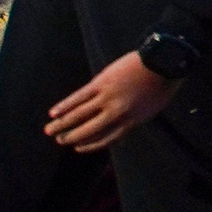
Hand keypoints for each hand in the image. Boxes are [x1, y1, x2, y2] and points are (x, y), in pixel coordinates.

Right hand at [46, 50, 180, 151]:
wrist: (161, 63)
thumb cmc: (160, 86)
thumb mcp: (151, 110)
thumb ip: (134, 122)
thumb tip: (121, 138)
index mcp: (131, 122)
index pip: (106, 139)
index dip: (90, 146)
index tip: (78, 148)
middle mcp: (117, 114)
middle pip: (89, 130)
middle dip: (71, 137)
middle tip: (59, 141)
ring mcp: (107, 98)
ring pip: (79, 115)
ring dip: (62, 124)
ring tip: (49, 130)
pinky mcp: (100, 84)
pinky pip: (78, 98)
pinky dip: (64, 105)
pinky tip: (53, 112)